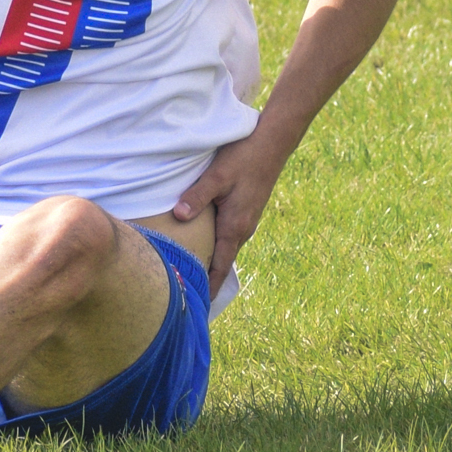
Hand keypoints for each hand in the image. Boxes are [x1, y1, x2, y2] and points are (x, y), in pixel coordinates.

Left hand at [169, 136, 283, 296]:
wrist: (272, 144)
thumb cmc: (244, 158)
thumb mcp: (217, 176)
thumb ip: (197, 197)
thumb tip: (178, 216)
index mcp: (235, 226)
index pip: (220, 266)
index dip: (210, 287)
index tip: (201, 307)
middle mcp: (243, 229)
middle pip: (222, 262)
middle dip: (208, 280)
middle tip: (189, 297)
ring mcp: (247, 220)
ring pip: (226, 249)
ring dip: (213, 263)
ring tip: (194, 277)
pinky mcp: (246, 211)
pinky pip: (230, 237)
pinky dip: (218, 248)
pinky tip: (205, 246)